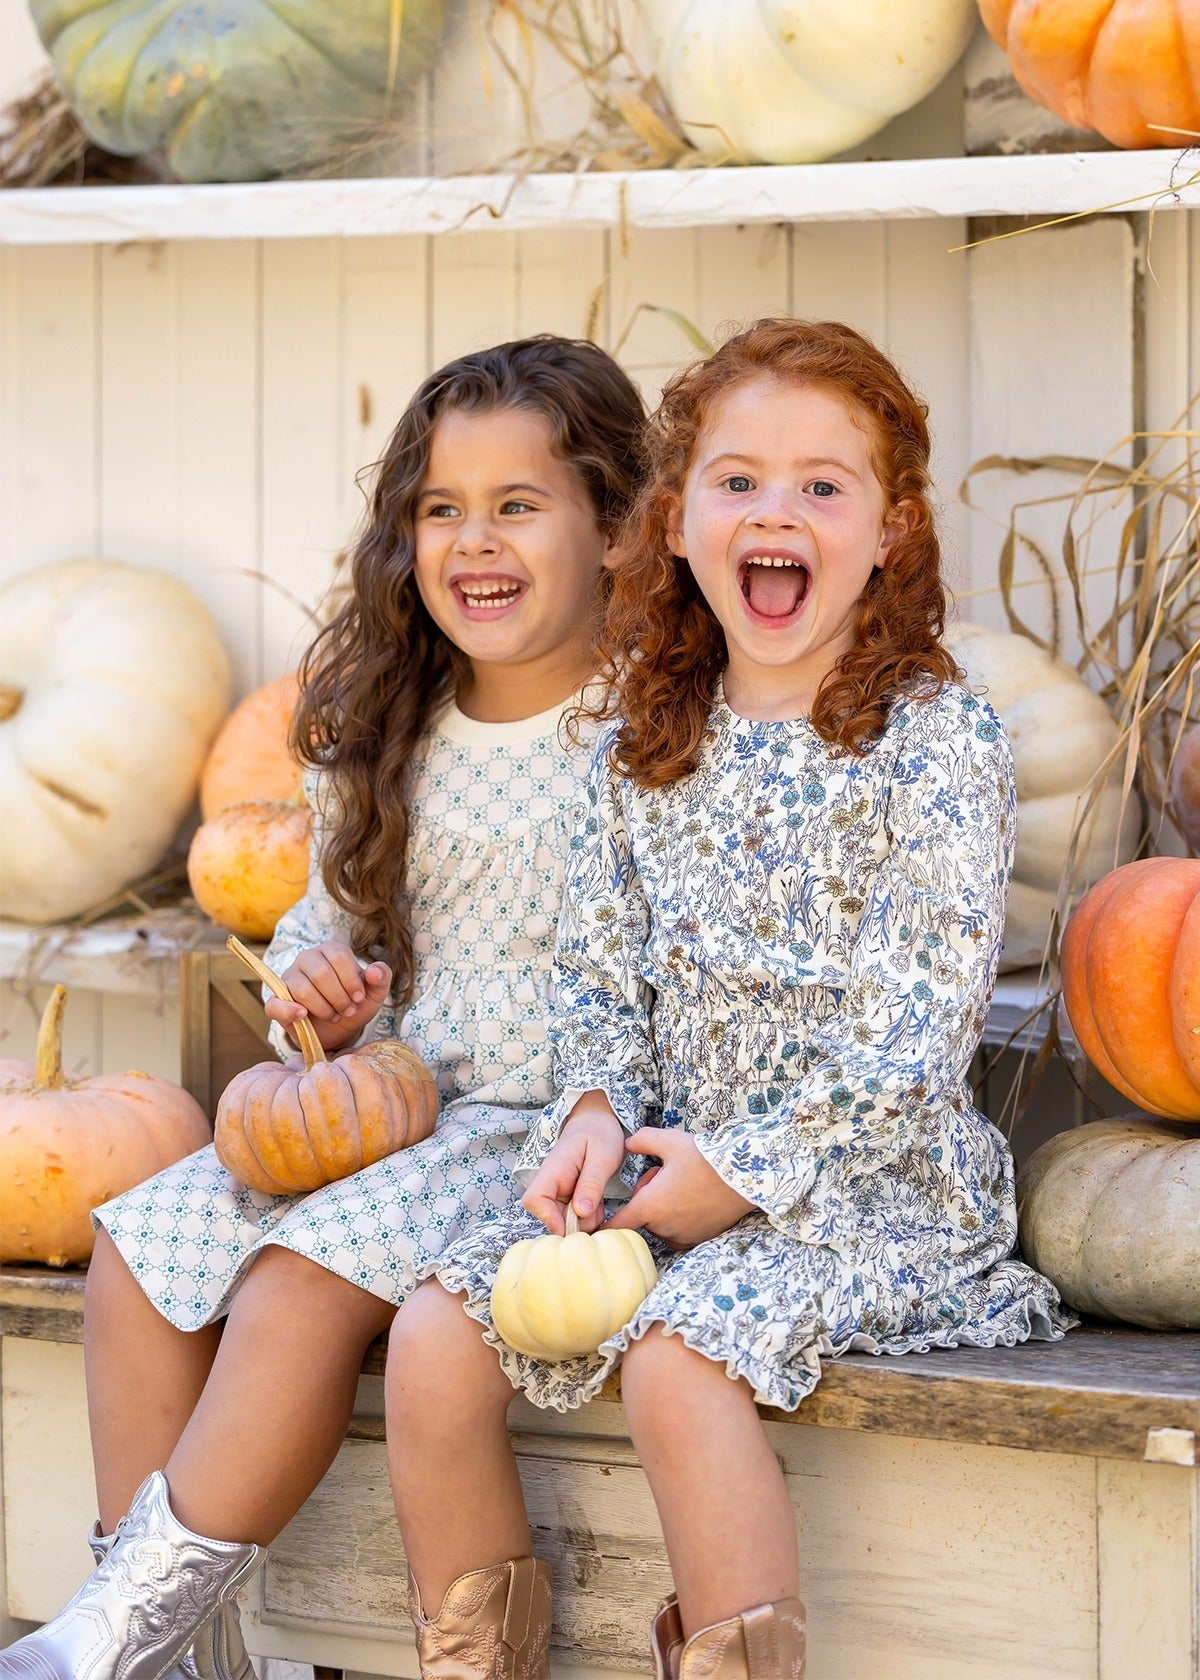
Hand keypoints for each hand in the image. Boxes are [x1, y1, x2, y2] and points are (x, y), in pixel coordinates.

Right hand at [264, 941, 391, 1053]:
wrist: (337, 1030)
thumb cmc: (355, 1004)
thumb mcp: (374, 993)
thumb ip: (381, 978)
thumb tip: (374, 970)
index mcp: (331, 950)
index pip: (339, 956)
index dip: (352, 980)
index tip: (359, 998)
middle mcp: (307, 959)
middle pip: (321, 973)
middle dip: (339, 997)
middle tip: (348, 1011)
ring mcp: (289, 979)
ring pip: (302, 989)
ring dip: (324, 1008)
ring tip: (334, 1016)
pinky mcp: (275, 1001)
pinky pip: (275, 1004)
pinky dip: (290, 1011)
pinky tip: (304, 1016)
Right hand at [522, 1094, 625, 1234]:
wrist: (598, 1121)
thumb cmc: (599, 1133)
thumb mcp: (603, 1157)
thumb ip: (591, 1184)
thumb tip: (581, 1213)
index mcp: (553, 1169)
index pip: (533, 1199)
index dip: (548, 1217)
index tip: (571, 1224)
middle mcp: (551, 1183)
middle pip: (550, 1216)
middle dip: (574, 1223)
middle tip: (598, 1213)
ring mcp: (558, 1191)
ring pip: (563, 1220)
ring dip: (584, 1221)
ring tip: (600, 1204)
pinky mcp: (568, 1196)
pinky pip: (574, 1217)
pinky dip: (587, 1217)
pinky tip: (598, 1204)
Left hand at [605, 1128, 755, 1248]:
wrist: (743, 1176)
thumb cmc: (703, 1158)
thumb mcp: (669, 1140)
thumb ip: (641, 1140)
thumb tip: (626, 1144)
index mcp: (650, 1205)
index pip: (617, 1226)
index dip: (606, 1224)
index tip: (601, 1220)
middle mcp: (663, 1227)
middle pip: (640, 1219)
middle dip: (644, 1200)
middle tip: (661, 1176)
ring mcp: (682, 1236)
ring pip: (659, 1226)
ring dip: (661, 1211)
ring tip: (679, 1186)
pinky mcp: (698, 1239)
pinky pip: (677, 1233)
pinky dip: (677, 1221)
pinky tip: (690, 1199)